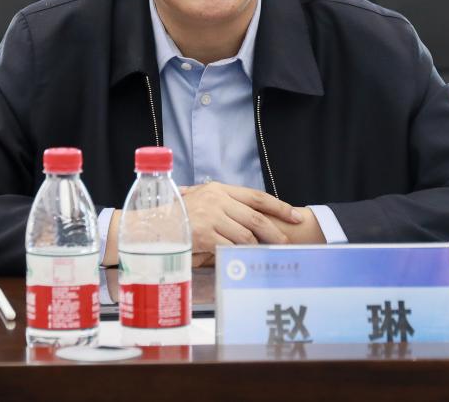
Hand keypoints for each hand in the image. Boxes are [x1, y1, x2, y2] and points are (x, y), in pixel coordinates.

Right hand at [178, 182, 303, 254]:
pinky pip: (230, 247)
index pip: (257, 197)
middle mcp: (217, 200)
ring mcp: (211, 217)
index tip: (294, 215)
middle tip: (285, 242)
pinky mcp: (205, 234)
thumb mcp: (202, 200)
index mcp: (220, 189)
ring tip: (264, 254)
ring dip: (257, 247)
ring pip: (246, 235)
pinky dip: (239, 254)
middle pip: (256, 218)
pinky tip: (244, 260)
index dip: (279, 207)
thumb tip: (250, 218)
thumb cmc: (179, 215)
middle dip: (274, 232)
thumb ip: (224, 205)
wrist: (154, 224)